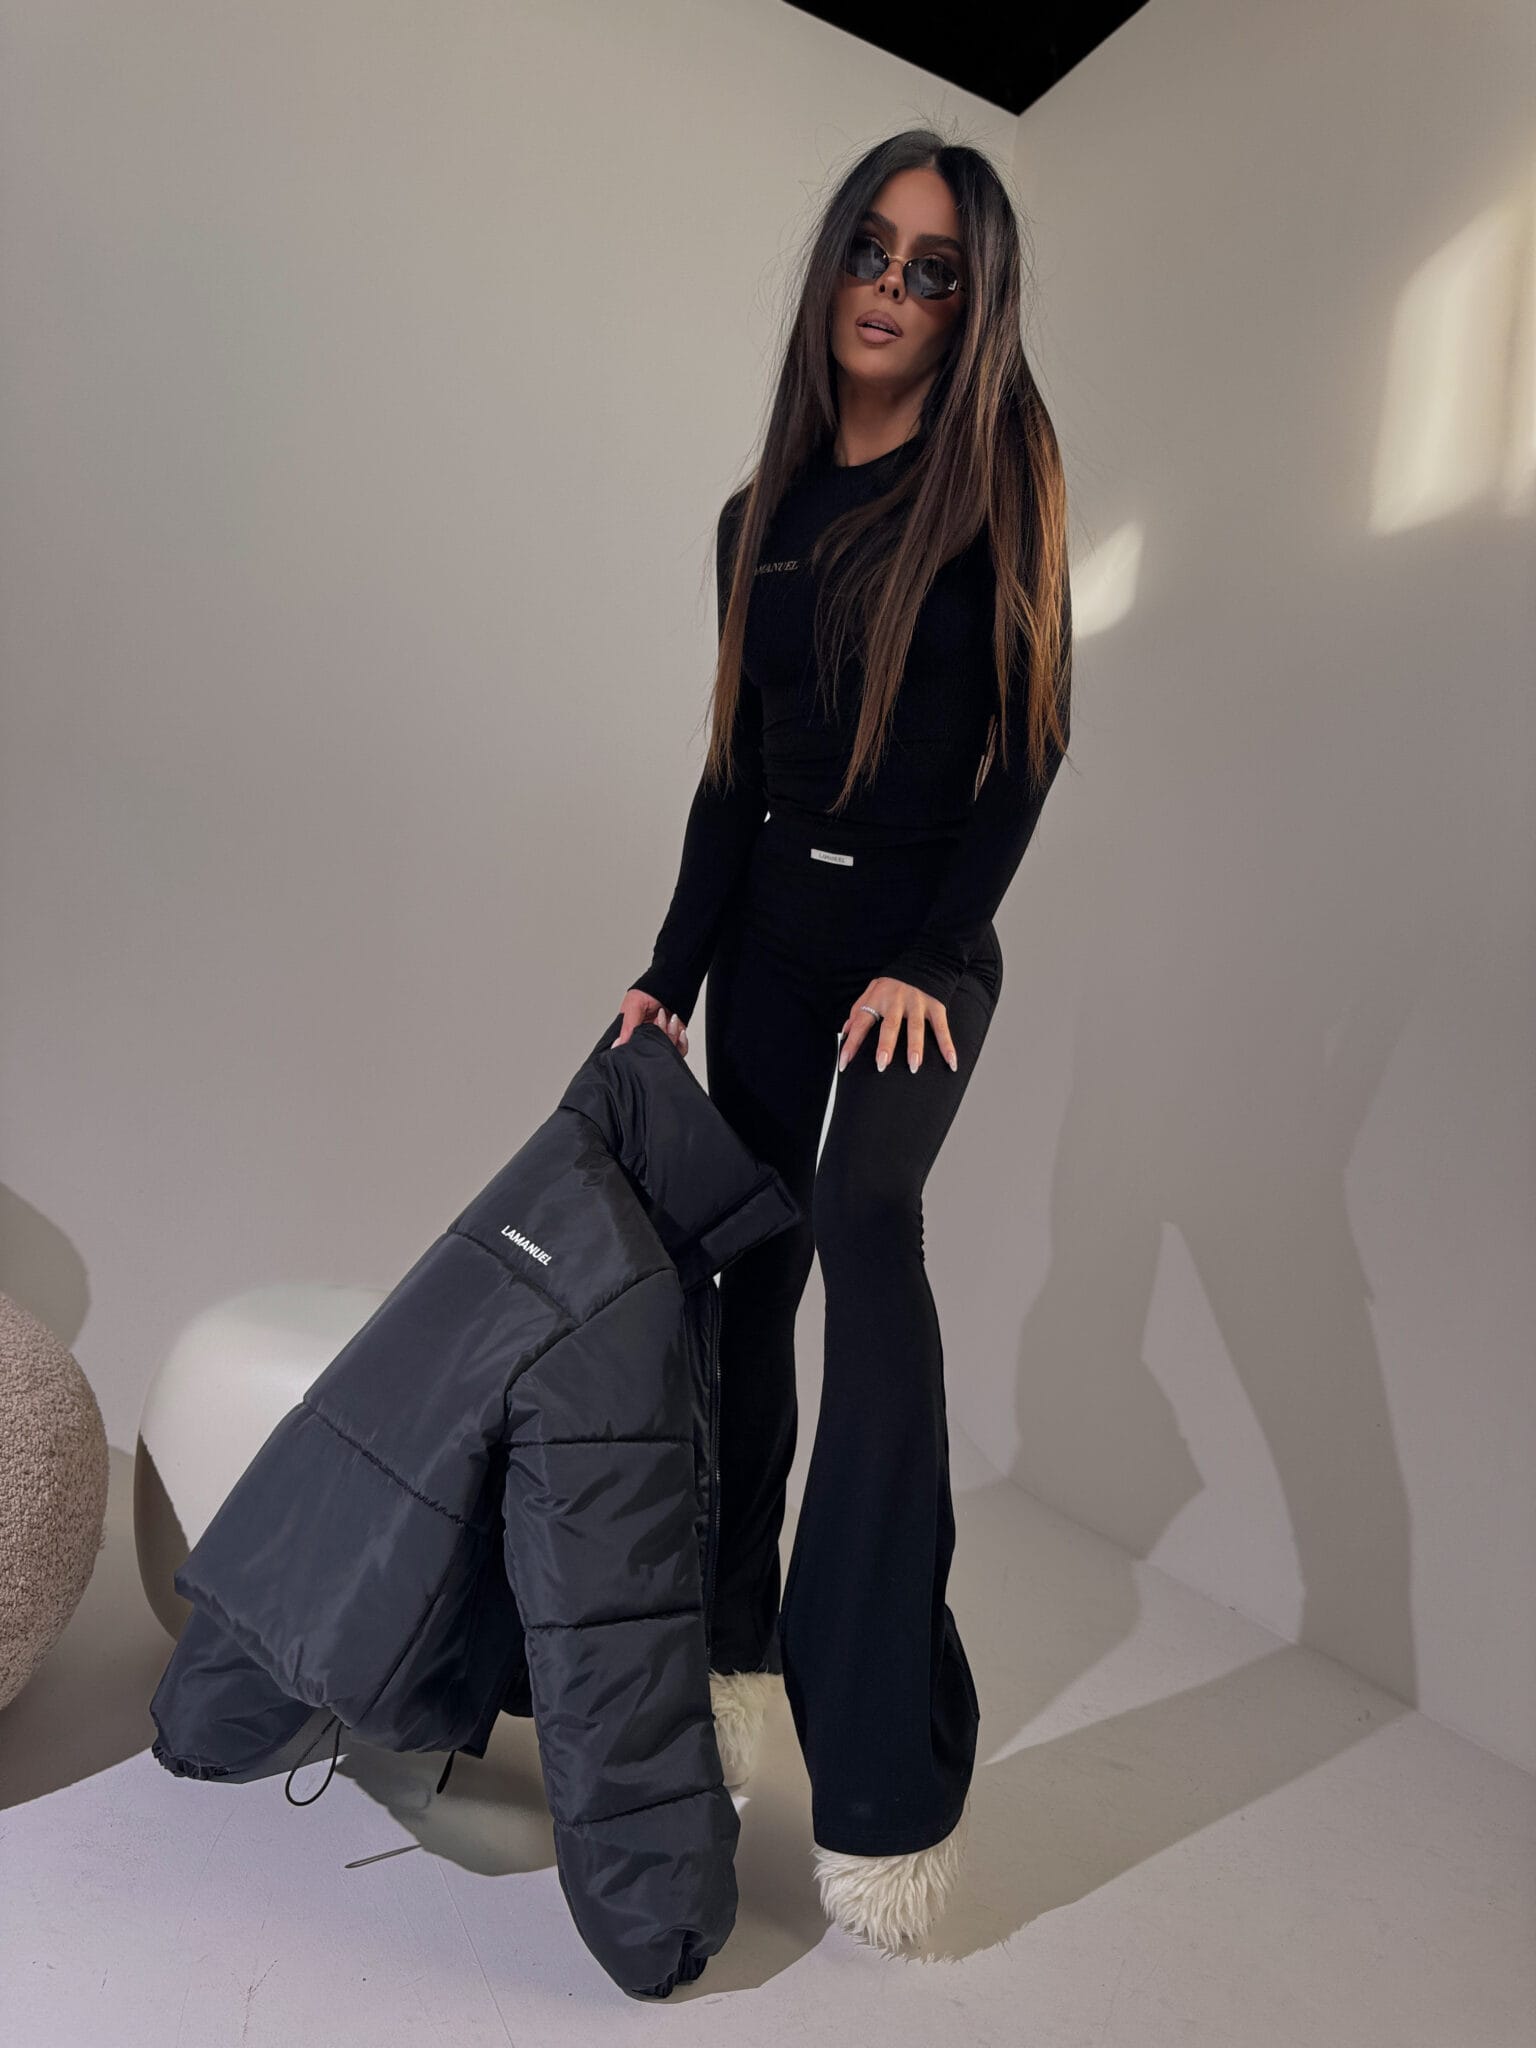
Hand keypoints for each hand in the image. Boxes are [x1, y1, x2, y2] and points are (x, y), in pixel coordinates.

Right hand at [612, 987, 688, 1054]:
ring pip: (665, 1050)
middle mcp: (647, 1035)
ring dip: (669, 1035)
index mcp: (633, 1029)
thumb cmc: (650, 989)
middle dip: (657, 1037)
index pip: (632, 1046)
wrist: (674, 980)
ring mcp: (662, 1037)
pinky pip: (680, 1049)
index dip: (639, 1045)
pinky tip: (679, 1031)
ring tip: (669, 1019)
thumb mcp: (634, 1004)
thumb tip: (619, 1044)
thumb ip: (628, 1026)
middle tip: (659, 1020)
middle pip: (651, 1051)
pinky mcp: (676, 1037)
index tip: (644, 1035)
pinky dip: (681, 1042)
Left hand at [837, 978, 956, 1074]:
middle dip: (886, 1045)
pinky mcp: (936, 1005)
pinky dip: (947, 1045)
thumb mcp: (872, 990)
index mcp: (878, 998)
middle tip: (882, 1065)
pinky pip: (942, 1028)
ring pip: (916, 1027)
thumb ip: (858, 1010)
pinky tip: (951, 1062)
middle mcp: (897, 1001)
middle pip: (890, 1025)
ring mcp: (917, 1003)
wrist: (924, 961)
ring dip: (915, 1047)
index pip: (861, 1022)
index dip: (851, 1043)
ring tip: (914, 1066)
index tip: (844, 1063)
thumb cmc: (893, 983)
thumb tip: (845, 1032)